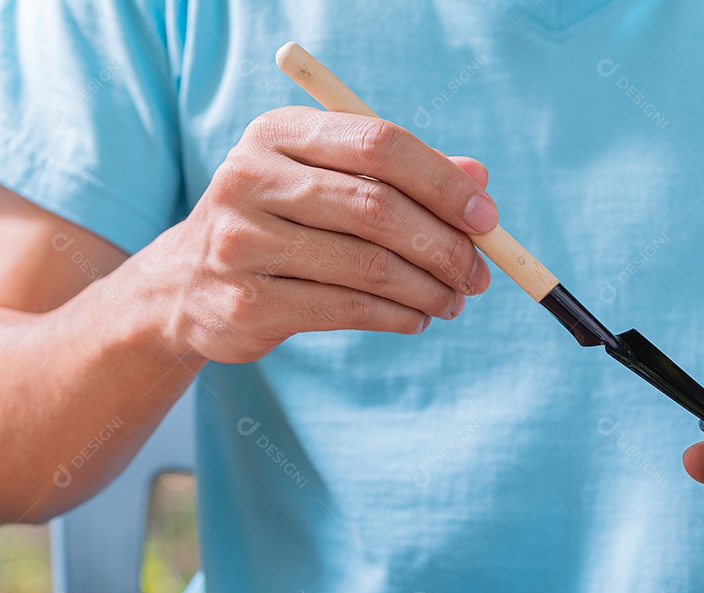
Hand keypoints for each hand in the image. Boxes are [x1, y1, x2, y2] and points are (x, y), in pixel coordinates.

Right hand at [137, 106, 494, 362]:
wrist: (184, 287)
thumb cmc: (281, 224)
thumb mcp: (328, 181)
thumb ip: (400, 175)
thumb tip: (478, 180)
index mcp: (278, 133)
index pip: (378, 143)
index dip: (442, 182)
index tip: (487, 219)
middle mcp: (252, 178)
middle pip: (376, 207)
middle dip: (444, 246)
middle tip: (479, 274)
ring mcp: (242, 242)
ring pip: (368, 265)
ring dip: (429, 289)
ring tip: (454, 300)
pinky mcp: (246, 302)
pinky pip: (348, 308)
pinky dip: (398, 316)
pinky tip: (416, 317)